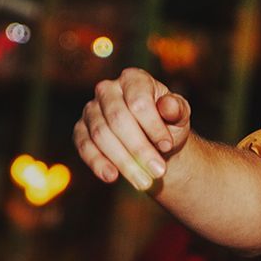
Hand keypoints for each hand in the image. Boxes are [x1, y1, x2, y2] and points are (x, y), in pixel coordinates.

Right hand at [74, 69, 191, 191]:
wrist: (153, 143)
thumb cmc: (168, 124)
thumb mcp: (179, 117)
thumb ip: (176, 110)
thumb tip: (167, 106)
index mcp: (134, 79)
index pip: (138, 101)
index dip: (152, 125)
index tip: (167, 146)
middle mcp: (107, 89)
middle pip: (118, 119)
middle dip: (139, 149)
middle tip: (158, 172)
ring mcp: (90, 109)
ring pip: (101, 135)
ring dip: (123, 161)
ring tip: (144, 182)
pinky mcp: (80, 130)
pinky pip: (84, 147)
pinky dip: (98, 163)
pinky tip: (112, 177)